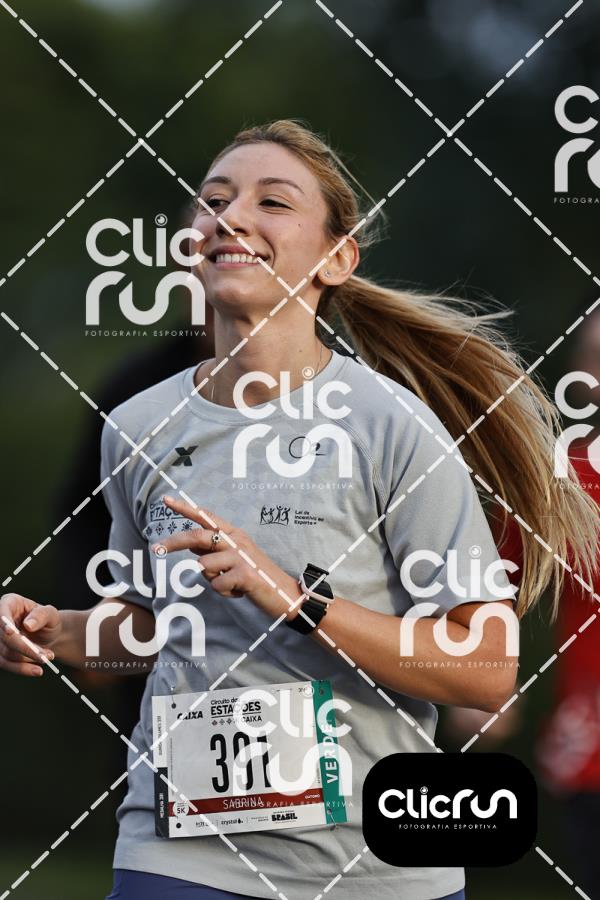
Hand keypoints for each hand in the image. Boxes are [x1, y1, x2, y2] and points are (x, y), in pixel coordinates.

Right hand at [0, 593, 59, 676]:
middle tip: (44, 656)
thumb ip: (42, 615)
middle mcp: (0, 620)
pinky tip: (35, 670)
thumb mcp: (51, 614)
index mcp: (10, 603)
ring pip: (5, 653)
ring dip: (26, 659)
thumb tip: (28, 625)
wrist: (48, 636)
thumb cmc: (48, 621)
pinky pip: (5, 663)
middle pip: (5, 637)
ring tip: (46, 658)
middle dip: (25, 648)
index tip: (11, 632)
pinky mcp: (0, 653)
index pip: (2, 610)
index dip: (4, 621)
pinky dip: (21, 668)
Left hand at [152, 495, 300, 619]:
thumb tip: (192, 547)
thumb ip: (215, 551)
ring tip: (231, 583)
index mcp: (234, 534)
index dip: (186, 509)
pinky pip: (217, 585)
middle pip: (198, 536)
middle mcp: (237, 541)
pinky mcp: (245, 575)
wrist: (286, 594)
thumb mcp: (236, 559)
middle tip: (156, 549)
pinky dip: (225, 593)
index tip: (166, 501)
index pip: (207, 517)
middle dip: (175, 542)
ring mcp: (241, 557)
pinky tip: (240, 591)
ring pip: (204, 566)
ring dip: (213, 580)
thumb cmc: (258, 576)